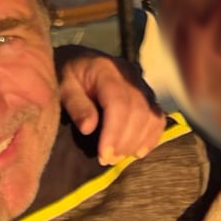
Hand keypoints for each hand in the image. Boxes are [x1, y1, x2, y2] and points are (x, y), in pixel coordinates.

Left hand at [57, 47, 165, 164]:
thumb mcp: (62, 86)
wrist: (76, 60)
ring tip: (118, 157)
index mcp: (106, 70)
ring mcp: (141, 84)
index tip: (103, 155)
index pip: (119, 103)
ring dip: (137, 141)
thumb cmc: (65, 74)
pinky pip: (158, 117)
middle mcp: (130, 75)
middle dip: (125, 141)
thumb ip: (76, 105)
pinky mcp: (147, 94)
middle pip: (139, 111)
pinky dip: (151, 136)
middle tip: (107, 160)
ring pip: (152, 115)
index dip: (114, 132)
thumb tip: (89, 128)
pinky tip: (138, 152)